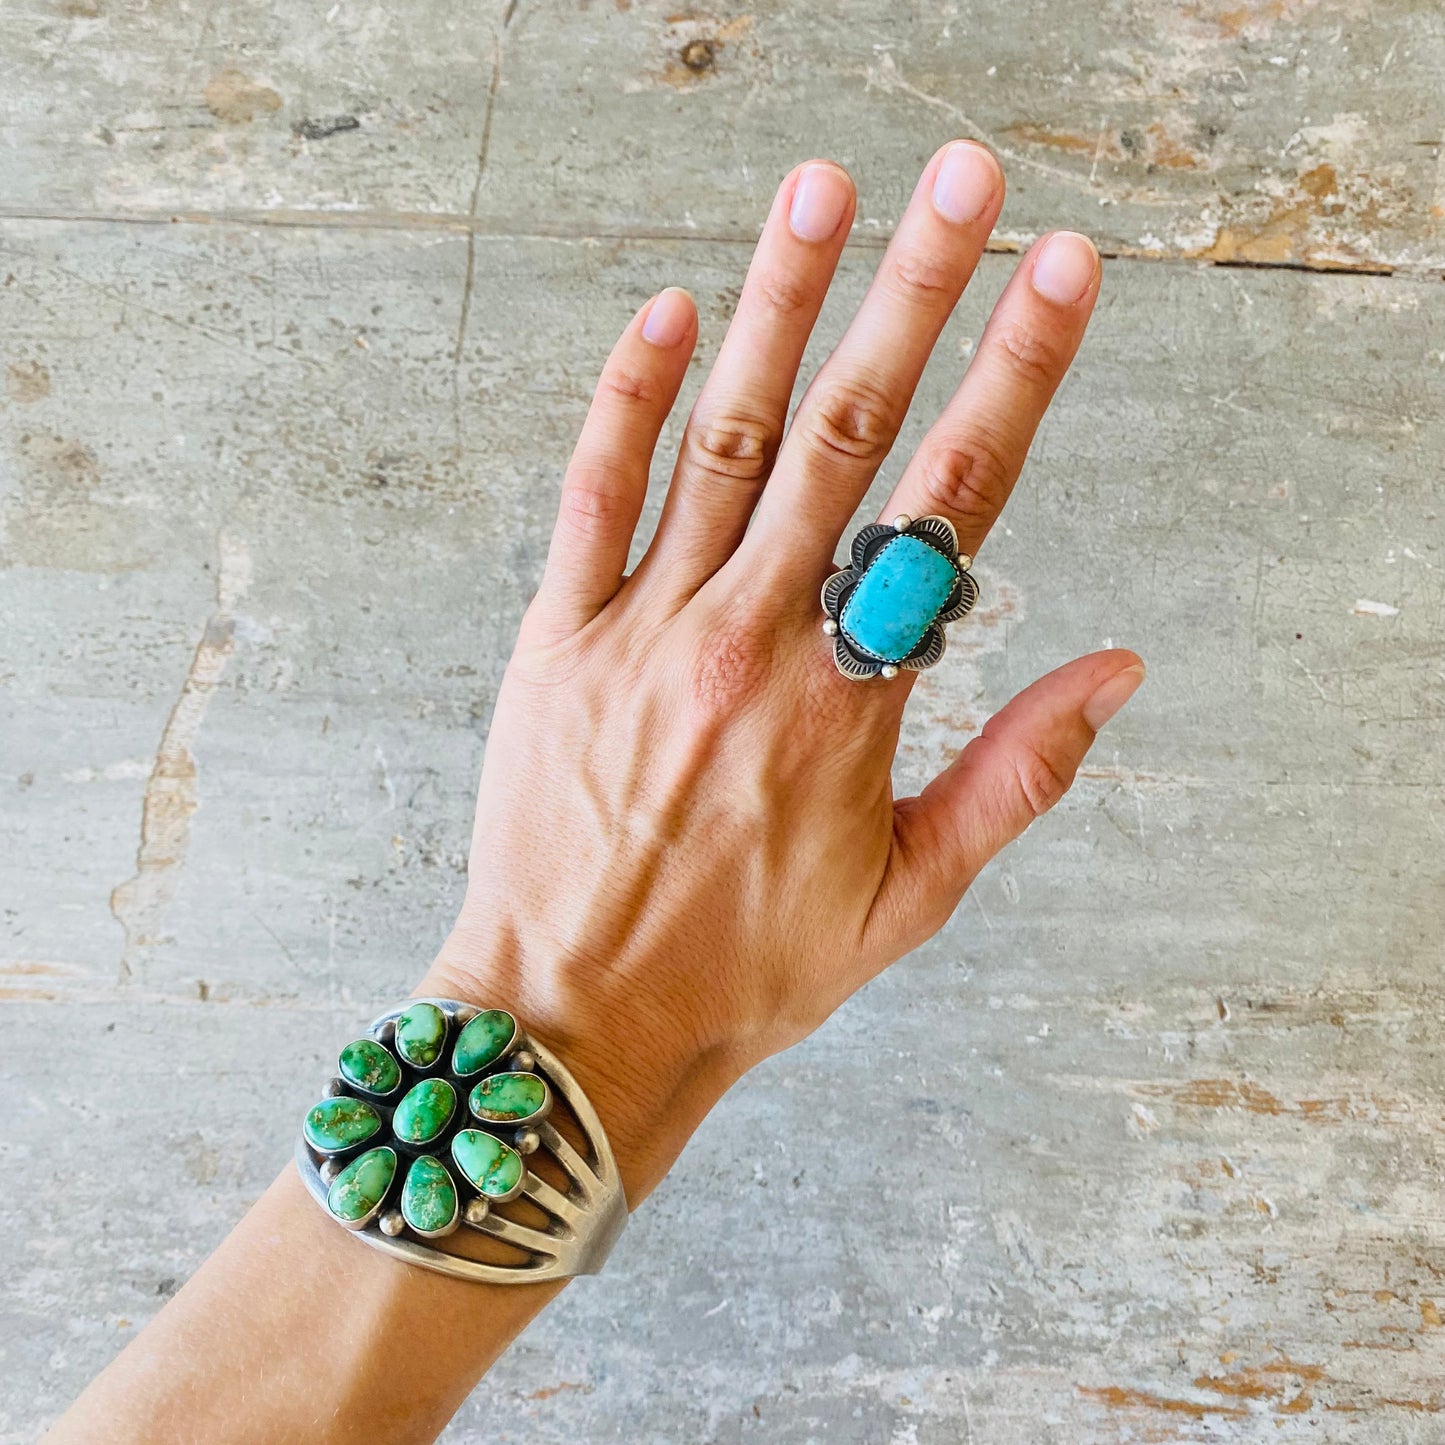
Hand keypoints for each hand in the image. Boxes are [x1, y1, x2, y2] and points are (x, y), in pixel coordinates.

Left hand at [422, 143, 1142, 1202]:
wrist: (579, 1018)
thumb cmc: (749, 970)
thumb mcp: (911, 897)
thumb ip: (1018, 776)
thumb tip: (1117, 668)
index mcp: (849, 700)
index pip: (955, 503)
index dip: (1017, 374)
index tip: (1062, 273)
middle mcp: (751, 639)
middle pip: (849, 434)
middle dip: (917, 291)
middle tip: (966, 179)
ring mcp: (645, 629)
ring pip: (724, 436)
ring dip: (780, 303)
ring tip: (827, 190)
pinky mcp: (555, 640)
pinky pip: (592, 497)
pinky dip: (626, 399)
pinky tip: (665, 311)